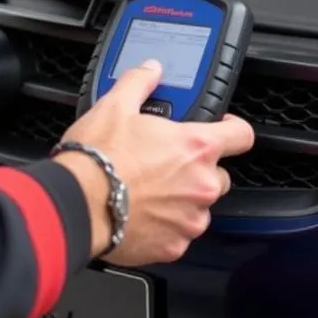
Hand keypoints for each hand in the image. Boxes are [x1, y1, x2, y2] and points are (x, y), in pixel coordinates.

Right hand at [54, 61, 255, 265]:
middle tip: (168, 165)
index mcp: (196, 147)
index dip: (233, 129)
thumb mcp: (116, 106)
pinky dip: (166, 228)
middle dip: (199, 170)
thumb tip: (151, 70)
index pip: (241, 135)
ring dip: (183, 201)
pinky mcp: (173, 247)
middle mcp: (201, 184)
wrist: (75, 205)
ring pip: (199, 208)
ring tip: (151, 193)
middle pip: (219, 175)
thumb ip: (140, 83)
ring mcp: (189, 218)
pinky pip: (179, 235)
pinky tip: (142, 216)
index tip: (224, 129)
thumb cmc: (96, 159)